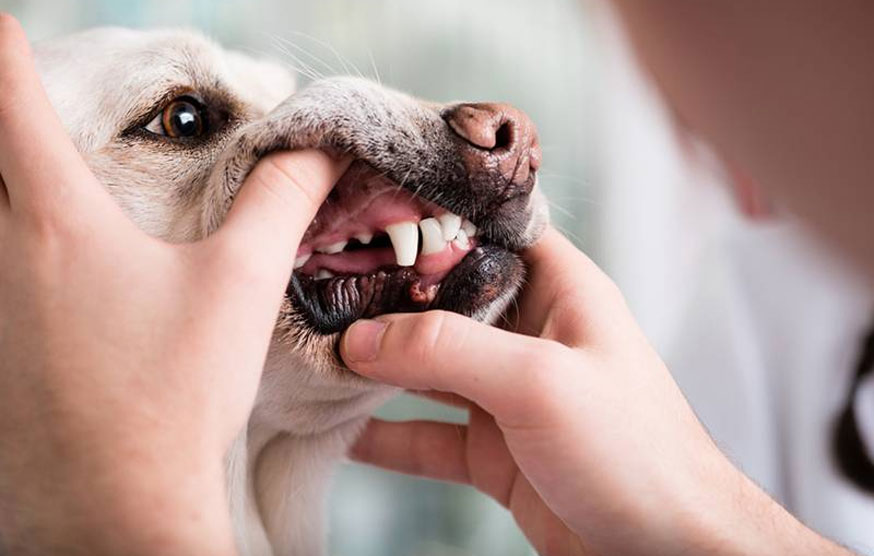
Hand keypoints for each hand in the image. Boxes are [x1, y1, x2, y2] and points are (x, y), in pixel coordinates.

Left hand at [0, 16, 348, 554]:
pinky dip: (5, 248)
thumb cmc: (177, 393)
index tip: (3, 23)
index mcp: (58, 222)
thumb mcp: (241, 285)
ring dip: (1, 187)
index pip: (7, 100)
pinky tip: (42, 284)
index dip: (2, 49)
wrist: (121, 504)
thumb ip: (282, 200)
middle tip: (17, 101)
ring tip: (32, 184)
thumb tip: (320, 145)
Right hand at [341, 228, 851, 554]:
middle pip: (446, 301)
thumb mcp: (538, 382)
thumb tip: (362, 338)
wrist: (668, 551)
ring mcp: (510, 395)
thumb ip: (447, 350)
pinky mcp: (496, 450)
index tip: (369, 213)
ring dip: (378, 368)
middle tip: (322, 290)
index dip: (434, 220)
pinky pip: (428, 434)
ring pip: (429, 369)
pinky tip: (343, 433)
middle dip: (387, 299)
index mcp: (560, 291)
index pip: (490, 232)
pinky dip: (387, 436)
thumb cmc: (637, 453)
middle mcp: (532, 335)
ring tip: (318, 357)